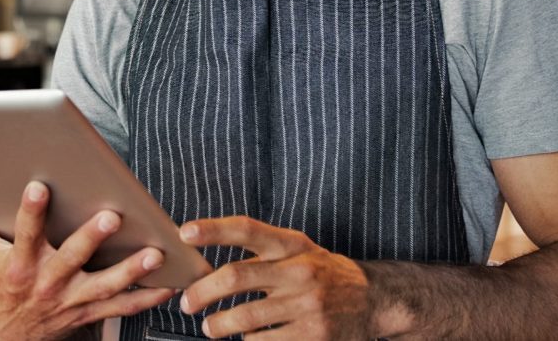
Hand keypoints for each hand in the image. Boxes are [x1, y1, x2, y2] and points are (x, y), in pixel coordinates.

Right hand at [0, 178, 175, 340]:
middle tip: (111, 217)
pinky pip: (121, 308)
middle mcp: (47, 283)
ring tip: (154, 253)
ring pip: (104, 286)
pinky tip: (168, 284)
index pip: (24, 233)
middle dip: (91, 238)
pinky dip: (147, 297)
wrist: (4, 340)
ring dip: (131, 271)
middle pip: (71, 259)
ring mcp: (71, 300)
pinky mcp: (88, 313)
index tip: (39, 187)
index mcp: (20, 265)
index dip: (31, 211)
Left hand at [179, 217, 371, 339]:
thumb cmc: (322, 272)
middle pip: (236, 277)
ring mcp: (306, 305)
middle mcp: (298, 271)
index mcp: (291, 245)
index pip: (247, 229)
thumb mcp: (298, 251)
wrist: (372, 300)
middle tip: (187, 302)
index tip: (185, 233)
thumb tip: (207, 266)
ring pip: (245, 317)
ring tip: (210, 327)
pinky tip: (247, 338)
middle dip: (202, 291)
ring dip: (218, 325)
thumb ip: (260, 254)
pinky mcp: (312, 336)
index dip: (213, 230)